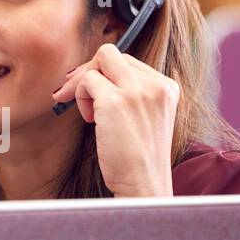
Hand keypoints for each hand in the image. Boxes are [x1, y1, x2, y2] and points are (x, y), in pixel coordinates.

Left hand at [51, 43, 178, 196]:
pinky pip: (87, 80)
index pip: (129, 62)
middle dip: (89, 71)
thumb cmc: (138, 158)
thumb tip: (94, 73)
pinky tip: (90, 121)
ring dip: (84, 85)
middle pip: (112, 55)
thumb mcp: (146, 117)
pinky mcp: (115, 102)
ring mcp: (136, 91)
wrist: (143, 184)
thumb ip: (132, 93)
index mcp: (166, 87)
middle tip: (73, 93)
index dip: (106, 75)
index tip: (95, 93)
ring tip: (90, 114)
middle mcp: (155, 85)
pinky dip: (80, 96)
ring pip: (99, 61)